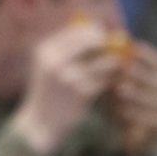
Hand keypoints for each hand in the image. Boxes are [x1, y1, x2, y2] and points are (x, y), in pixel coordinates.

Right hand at [13, 20, 119, 151]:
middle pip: (93, 41)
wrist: (40, 124)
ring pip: (105, 61)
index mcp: (47, 50)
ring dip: (113, 63)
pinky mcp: (82, 92)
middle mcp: (56, 60)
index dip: (95, 32)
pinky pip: (106, 80)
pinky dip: (111, 80)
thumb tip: (94, 31)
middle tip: (115, 50)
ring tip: (116, 67)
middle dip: (107, 44)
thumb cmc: (47, 94)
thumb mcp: (47, 67)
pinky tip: (112, 83)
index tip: (104, 37)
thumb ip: (65, 49)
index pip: (78, 31)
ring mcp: (70, 76)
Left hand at [105, 38, 156, 152]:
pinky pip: (150, 118)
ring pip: (152, 99)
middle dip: (140, 73)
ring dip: (136, 93)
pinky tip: (122, 111)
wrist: (139, 140)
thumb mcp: (124, 88)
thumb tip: (108, 52)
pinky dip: (136, 113)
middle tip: (124, 69)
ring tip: (119, 90)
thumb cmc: (129, 107)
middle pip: (156, 79)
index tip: (132, 48)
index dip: (146, 55)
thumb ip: (119, 72)